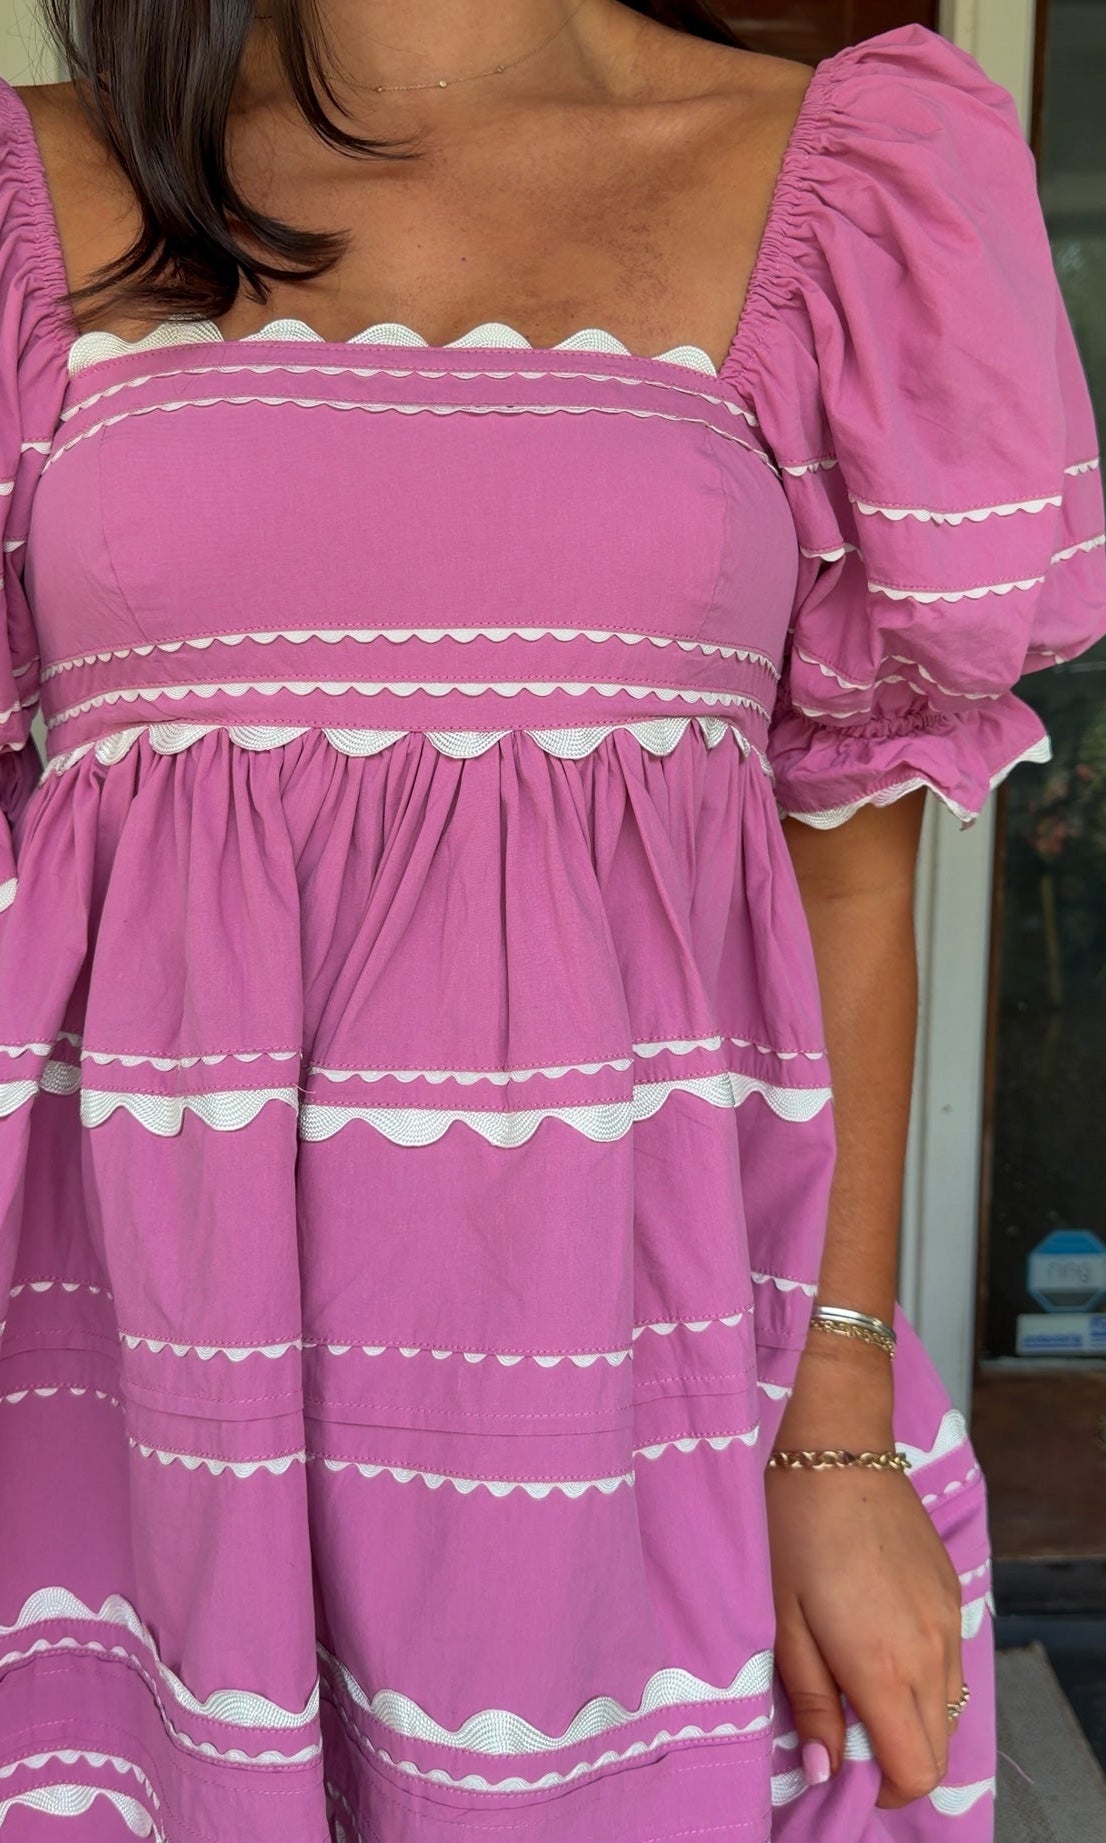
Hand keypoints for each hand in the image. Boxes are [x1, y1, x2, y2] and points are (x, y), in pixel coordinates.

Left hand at [765, 1338, 964, 1808]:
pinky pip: (951, 1661)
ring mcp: (950, 1619)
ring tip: (856, 1679)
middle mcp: (931, 1651)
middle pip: (938, 1747)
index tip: (846, 1768)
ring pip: (948, 1706)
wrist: (835, 1449)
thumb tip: (824, 1769)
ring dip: (911, 1715)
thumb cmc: (793, 1531)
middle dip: (897, 1757)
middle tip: (845, 1728)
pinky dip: (923, 1674)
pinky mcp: (954, 1592)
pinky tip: (878, 1638)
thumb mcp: (783, 1622)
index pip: (915, 1770)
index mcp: (885, 1667)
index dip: (884, 1788)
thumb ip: (811, 1702)